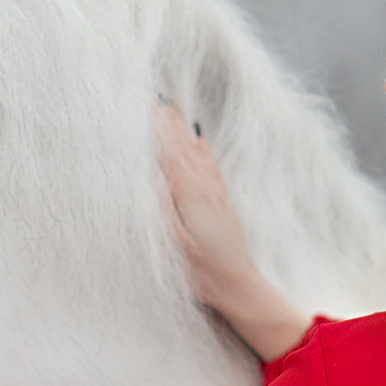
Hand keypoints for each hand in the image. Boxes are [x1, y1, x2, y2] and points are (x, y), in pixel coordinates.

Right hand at [154, 101, 313, 361]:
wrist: (241, 288)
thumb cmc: (203, 274)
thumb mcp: (176, 247)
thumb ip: (165, 211)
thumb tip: (153, 178)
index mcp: (191, 198)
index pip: (170, 156)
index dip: (157, 131)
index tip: (144, 107)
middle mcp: (205, 190)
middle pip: (182, 148)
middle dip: (167, 123)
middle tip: (152, 98)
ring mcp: (216, 194)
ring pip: (195, 152)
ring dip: (181, 130)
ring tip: (170, 109)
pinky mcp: (222, 202)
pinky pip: (209, 165)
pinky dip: (201, 147)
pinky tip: (198, 136)